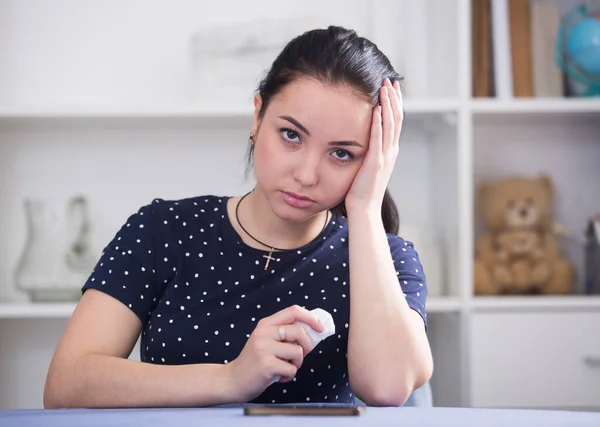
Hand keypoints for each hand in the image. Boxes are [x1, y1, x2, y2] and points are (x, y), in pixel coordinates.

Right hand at [226, 305, 323, 402]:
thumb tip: (313, 332)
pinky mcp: (266, 365)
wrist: (233, 380)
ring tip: (284, 367)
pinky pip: (292, 369)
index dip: (311, 318)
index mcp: (266, 324)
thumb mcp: (266, 341)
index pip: (293, 311)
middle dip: (307, 345)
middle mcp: (264, 332)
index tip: (320, 328)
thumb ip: (285, 334)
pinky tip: (278, 376)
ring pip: (298, 352)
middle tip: (300, 355)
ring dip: (296, 363)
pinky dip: (289, 375)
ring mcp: (264, 348)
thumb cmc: (255, 361)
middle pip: (299, 331)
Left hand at [345, 78, 402, 214]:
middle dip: (394, 98)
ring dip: (388, 105)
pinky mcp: (375, 163)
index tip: (392, 87)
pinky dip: (378, 123)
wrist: (364, 209)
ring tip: (384, 88)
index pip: (395, 121)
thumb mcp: (368, 164)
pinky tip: (376, 109)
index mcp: (390, 150)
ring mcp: (385, 156)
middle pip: (396, 119)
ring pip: (390, 125)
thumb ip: (370, 150)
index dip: (395, 103)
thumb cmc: (362, 189)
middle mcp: (391, 151)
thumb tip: (363, 137)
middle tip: (389, 80)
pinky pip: (378, 139)